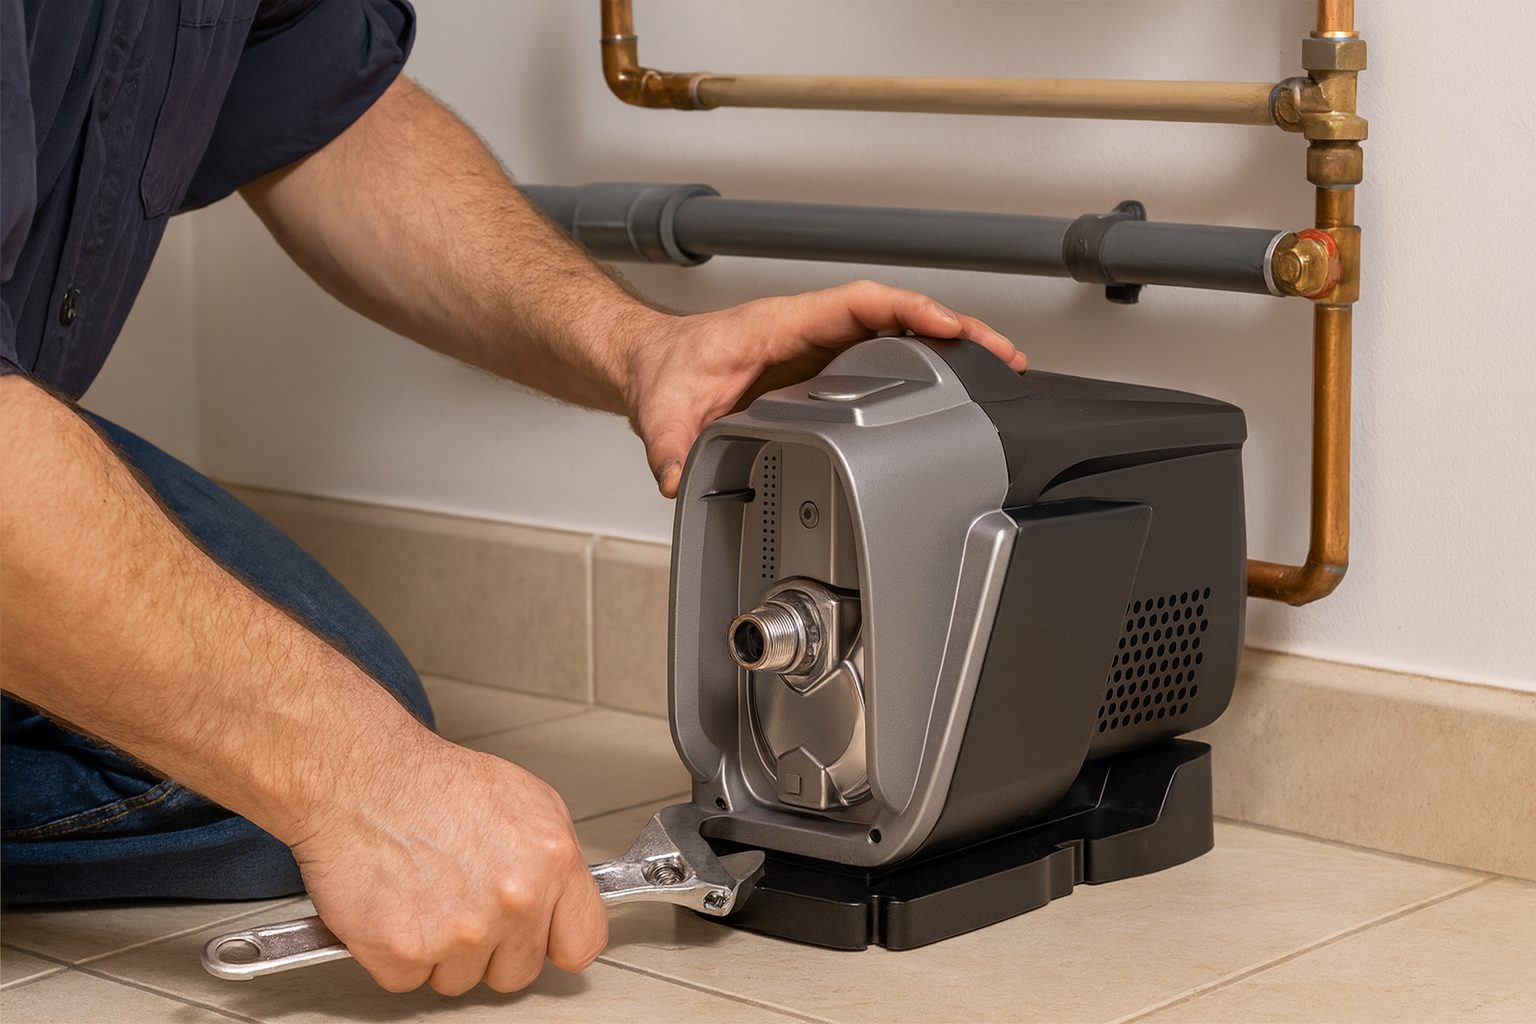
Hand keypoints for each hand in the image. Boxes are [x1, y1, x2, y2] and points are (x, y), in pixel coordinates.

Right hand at [287, 733, 605, 994]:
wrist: (361, 775)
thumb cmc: (434, 782)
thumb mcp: (527, 801)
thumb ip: (553, 861)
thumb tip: (562, 901)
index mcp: (552, 861)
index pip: (582, 943)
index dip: (555, 941)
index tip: (540, 937)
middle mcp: (514, 900)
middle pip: (517, 972)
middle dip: (492, 947)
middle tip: (464, 900)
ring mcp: (460, 931)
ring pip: (461, 981)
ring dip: (441, 950)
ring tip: (427, 893)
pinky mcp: (404, 950)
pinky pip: (408, 981)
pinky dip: (396, 953)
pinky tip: (396, 906)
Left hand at [620, 280, 1024, 496]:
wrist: (655, 366)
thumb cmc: (666, 372)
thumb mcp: (663, 412)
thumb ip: (670, 446)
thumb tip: (676, 479)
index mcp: (781, 325)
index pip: (857, 303)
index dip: (907, 310)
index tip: (946, 324)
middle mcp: (809, 331)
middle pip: (896, 315)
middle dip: (952, 329)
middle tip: (1001, 355)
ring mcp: (821, 348)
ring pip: (897, 334)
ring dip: (949, 347)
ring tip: (998, 370)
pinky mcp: (824, 369)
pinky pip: (884, 357)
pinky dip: (923, 366)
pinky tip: (955, 389)